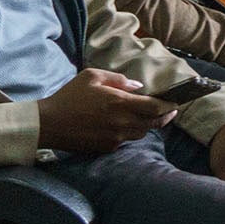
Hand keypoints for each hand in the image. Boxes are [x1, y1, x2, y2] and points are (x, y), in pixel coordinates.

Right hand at [35, 68, 174, 154]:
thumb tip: (138, 86)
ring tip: (150, 116)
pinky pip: (126, 140)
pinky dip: (130, 132)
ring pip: (141, 133)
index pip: (155, 107)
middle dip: (164, 117)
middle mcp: (121, 123)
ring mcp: (115, 138)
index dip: (169, 105)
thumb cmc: (69, 96)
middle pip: (153, 123)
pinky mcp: (107, 148)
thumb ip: (118, 79)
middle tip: (170, 111)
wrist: (49, 123)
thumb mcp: (92, 76)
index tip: (175, 102)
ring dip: (148, 125)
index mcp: (120, 103)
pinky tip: (126, 125)